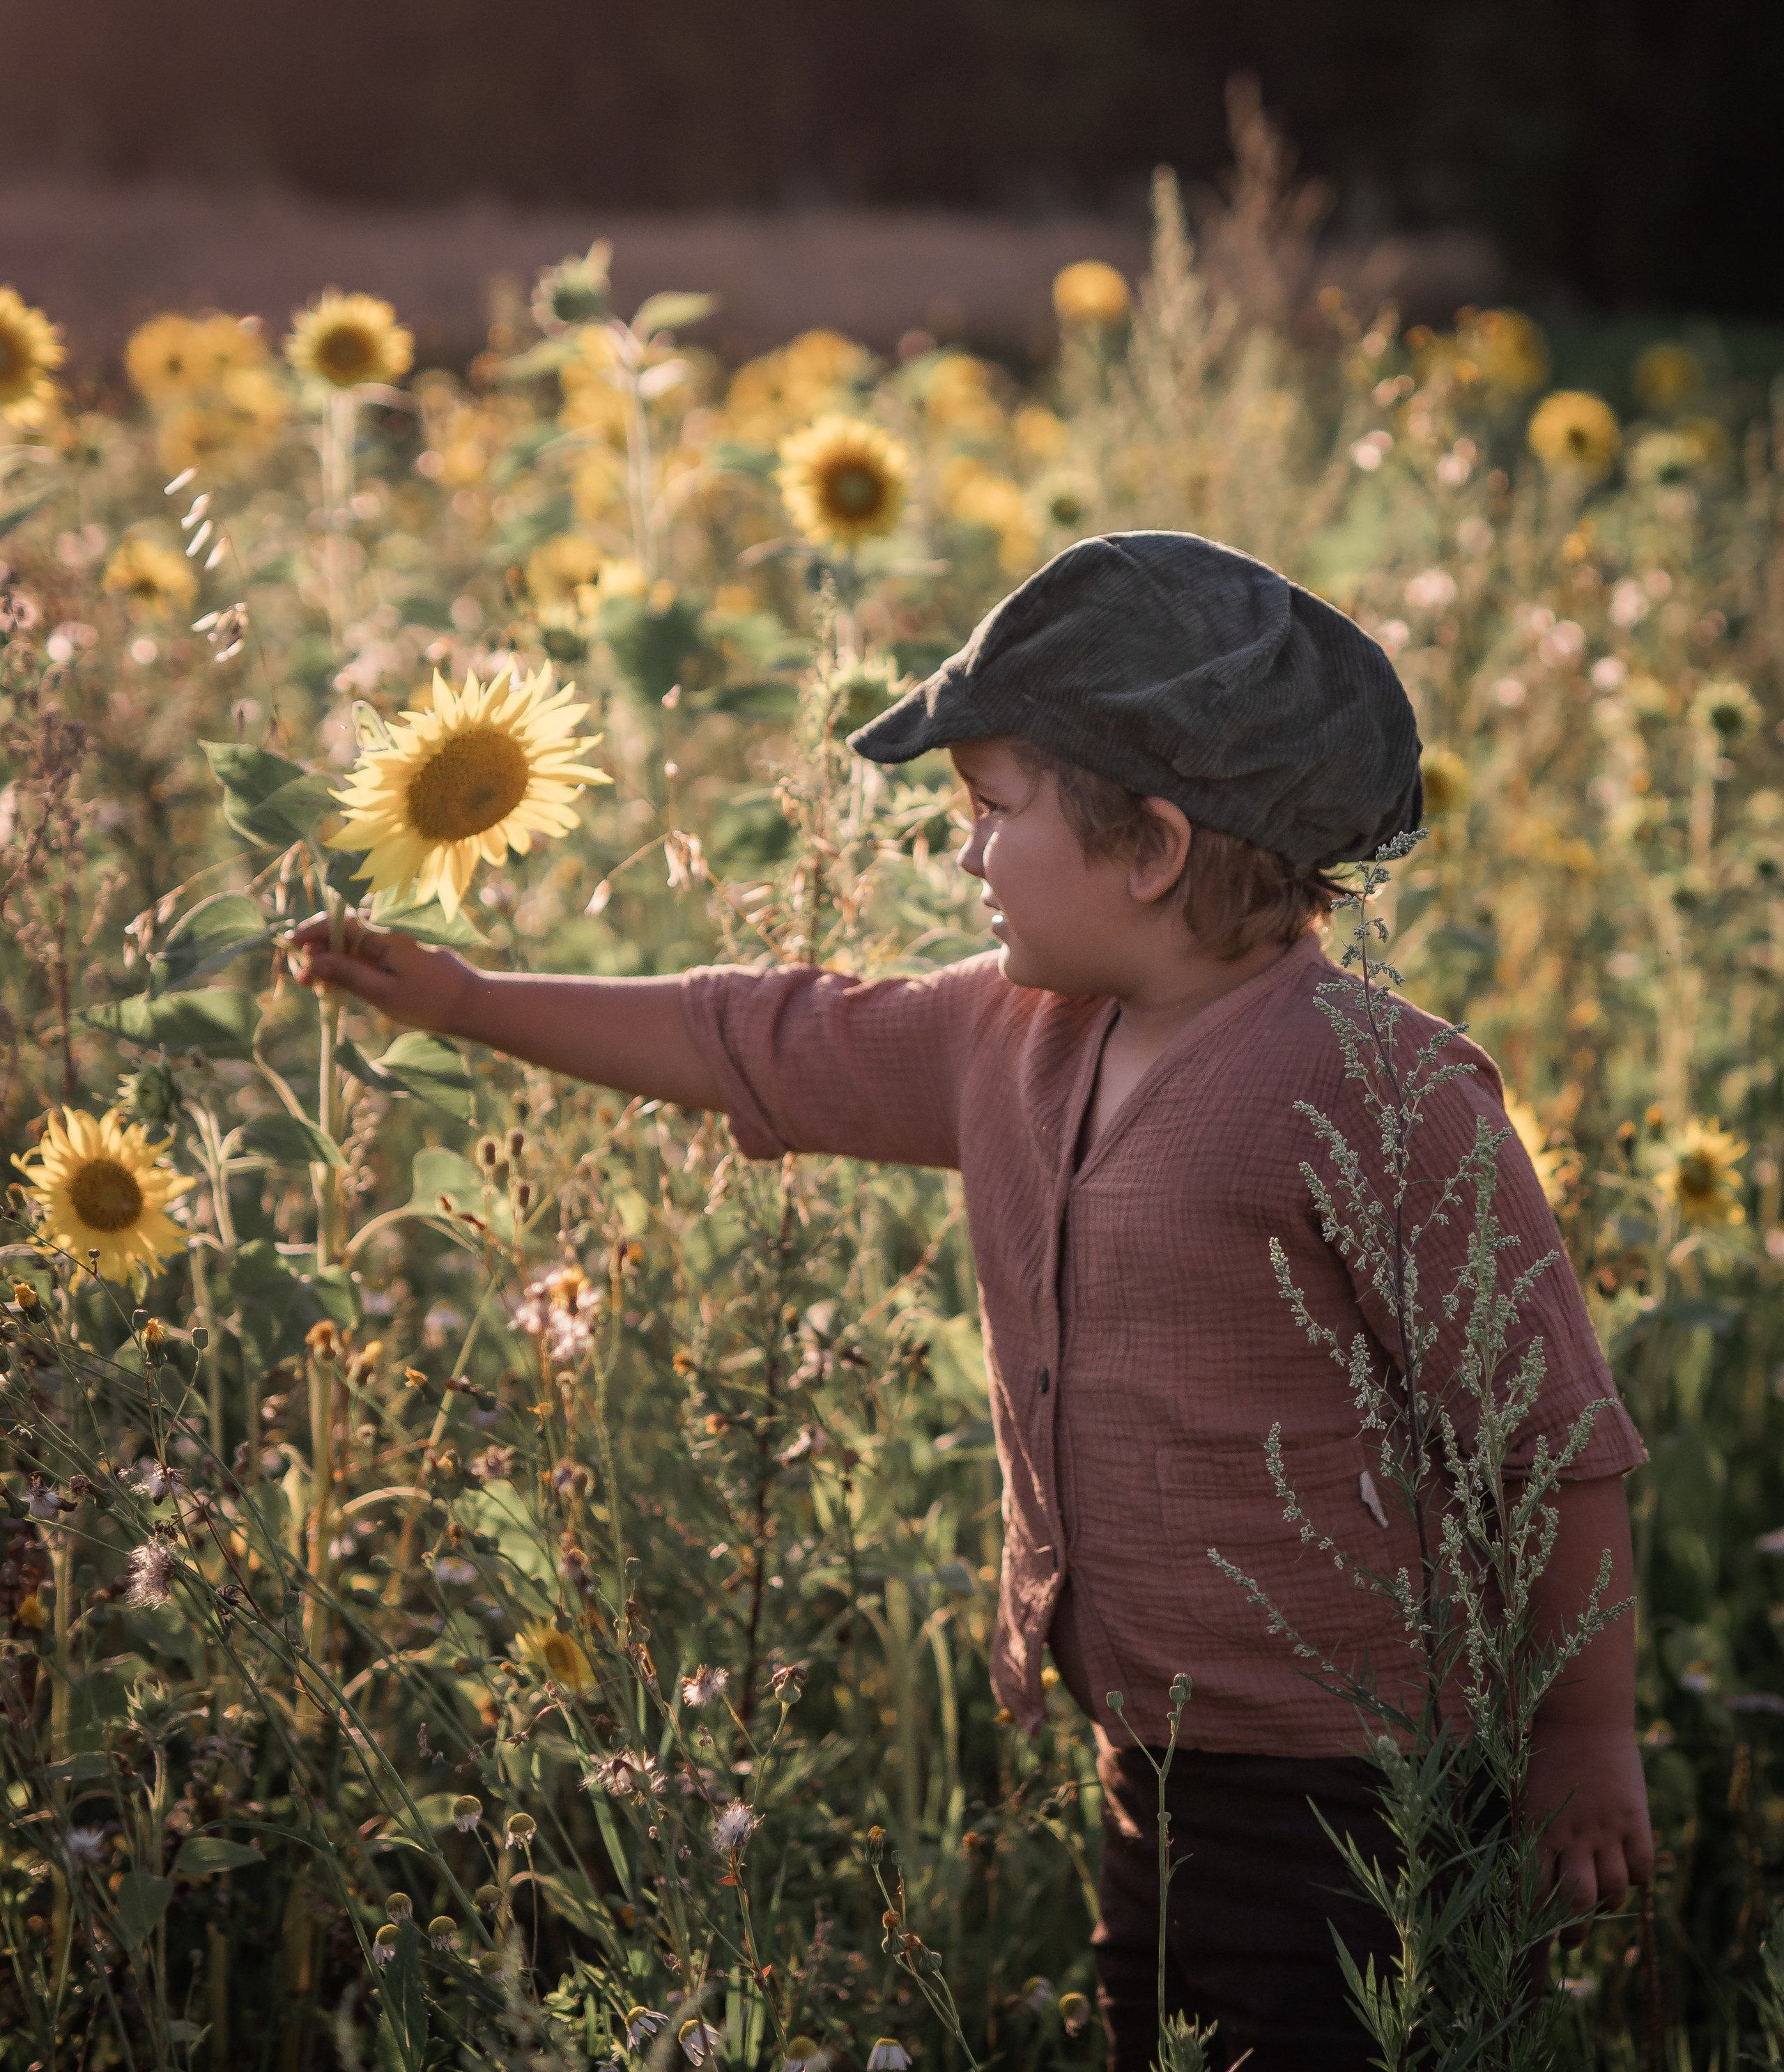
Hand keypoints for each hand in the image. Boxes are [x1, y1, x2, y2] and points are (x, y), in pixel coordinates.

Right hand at [285, 913, 478, 1035]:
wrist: (472, 1005)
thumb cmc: (430, 1000)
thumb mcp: (382, 992)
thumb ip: (346, 975)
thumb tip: (311, 962)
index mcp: (385, 934)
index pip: (339, 923)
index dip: (312, 932)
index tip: (291, 945)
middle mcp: (389, 932)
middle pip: (342, 933)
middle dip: (318, 951)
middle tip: (303, 978)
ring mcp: (395, 944)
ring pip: (353, 947)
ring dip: (332, 962)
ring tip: (316, 987)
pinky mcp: (400, 956)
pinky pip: (367, 956)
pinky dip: (350, 968)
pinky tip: (337, 987)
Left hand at [1526, 1718, 1653, 1947]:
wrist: (1582, 1714)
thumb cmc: (1544, 1752)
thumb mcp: (1525, 1793)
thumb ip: (1530, 1834)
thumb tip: (1529, 1879)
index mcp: (1535, 1826)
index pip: (1535, 1889)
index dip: (1536, 1920)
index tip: (1536, 1935)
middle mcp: (1571, 1833)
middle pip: (1576, 1901)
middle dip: (1574, 1930)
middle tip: (1571, 1940)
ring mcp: (1606, 1828)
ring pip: (1613, 1891)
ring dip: (1607, 1906)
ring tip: (1600, 1906)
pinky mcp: (1635, 1820)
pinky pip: (1642, 1868)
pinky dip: (1635, 1879)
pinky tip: (1626, 1874)